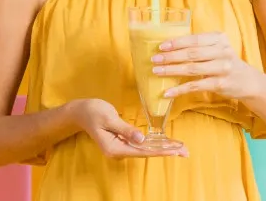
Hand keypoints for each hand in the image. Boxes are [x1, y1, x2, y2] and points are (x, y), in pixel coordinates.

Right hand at [69, 98, 187, 157]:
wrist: (80, 111)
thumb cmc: (93, 112)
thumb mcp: (109, 119)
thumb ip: (125, 130)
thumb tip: (141, 139)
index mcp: (114, 148)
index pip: (142, 151)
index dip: (160, 151)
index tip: (175, 151)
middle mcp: (118, 151)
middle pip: (147, 153)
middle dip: (167, 152)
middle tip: (186, 152)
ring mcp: (121, 147)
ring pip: (146, 149)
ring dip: (164, 149)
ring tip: (181, 149)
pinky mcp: (123, 141)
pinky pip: (142, 144)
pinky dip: (156, 143)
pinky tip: (167, 144)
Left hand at [152, 32, 261, 99]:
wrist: (248, 81)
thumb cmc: (227, 63)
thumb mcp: (219, 49)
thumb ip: (202, 46)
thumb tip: (171, 47)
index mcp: (220, 39)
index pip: (195, 39)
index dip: (177, 42)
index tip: (161, 46)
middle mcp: (222, 52)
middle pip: (192, 53)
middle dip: (171, 56)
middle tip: (155, 59)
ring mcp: (222, 68)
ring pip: (192, 69)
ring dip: (172, 70)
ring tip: (157, 72)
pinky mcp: (220, 84)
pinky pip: (196, 86)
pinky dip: (180, 89)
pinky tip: (167, 92)